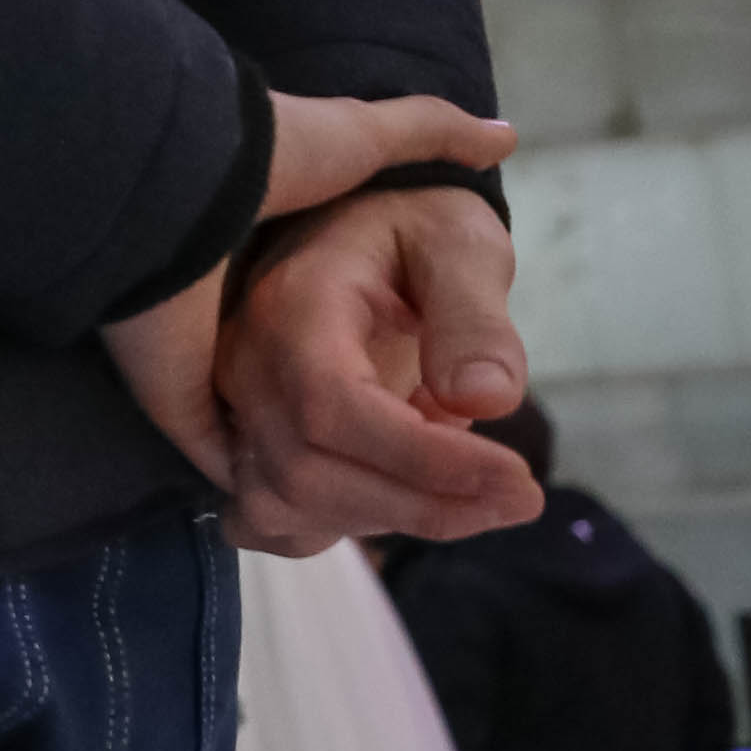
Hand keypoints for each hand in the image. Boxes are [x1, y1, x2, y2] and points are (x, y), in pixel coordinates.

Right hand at [98, 90, 517, 542]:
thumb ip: (475, 317)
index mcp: (292, 308)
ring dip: (386, 520)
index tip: (518, 480)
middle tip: (519, 500)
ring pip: (282, 504)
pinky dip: (329, 528)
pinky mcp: (242, 438)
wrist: (356, 222)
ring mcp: (232, 407)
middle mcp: (242, 364)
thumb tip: (488, 401)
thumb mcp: (461, 244)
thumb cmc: (413, 227)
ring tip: (472, 497)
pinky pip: (263, 515)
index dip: (422, 461)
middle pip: (306, 472)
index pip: (332, 409)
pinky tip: (397, 499)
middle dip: (422, 504)